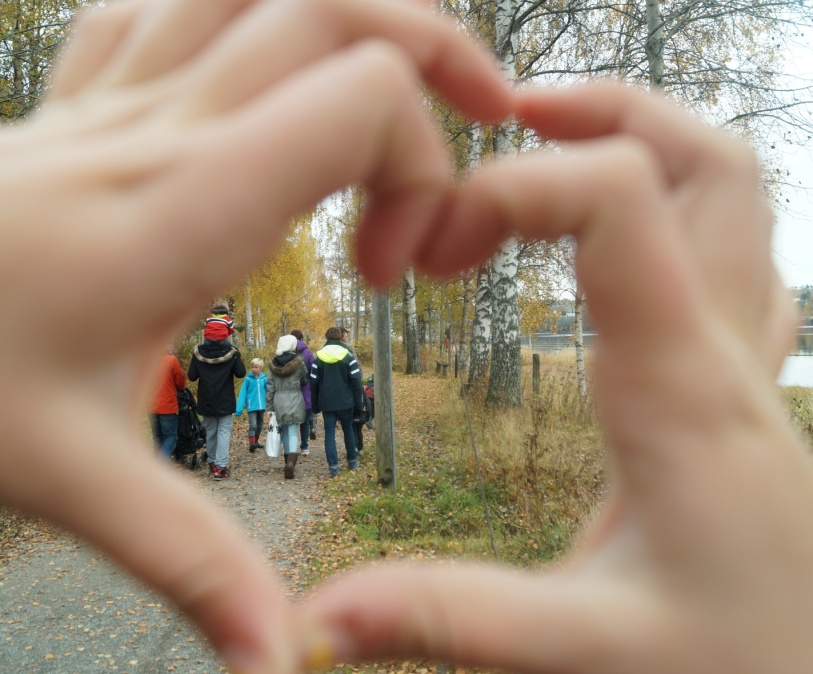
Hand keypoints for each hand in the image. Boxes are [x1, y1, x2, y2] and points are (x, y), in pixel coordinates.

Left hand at [0, 0, 511, 671]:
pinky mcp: (82, 95)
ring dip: (357, 8)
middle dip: (432, 57)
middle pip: (335, 8)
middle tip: (483, 123)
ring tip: (407, 69)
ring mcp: (114, 97)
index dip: (422, 165)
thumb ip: (196, 561)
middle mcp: (157, 129)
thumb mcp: (76, 483)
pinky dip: (247, 9)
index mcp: (180, 214)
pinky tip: (276, 60)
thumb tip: (281, 662)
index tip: (397, 266)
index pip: (356, 98)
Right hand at [303, 84, 810, 673]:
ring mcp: (747, 365)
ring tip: (542, 153)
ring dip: (642, 144)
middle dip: (602, 114)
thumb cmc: (736, 667)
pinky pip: (725, 253)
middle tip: (504, 121)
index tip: (430, 246)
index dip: (511, 184)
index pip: (618, 200)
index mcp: (681, 394)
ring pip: (729, 196)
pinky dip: (663, 208)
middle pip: (707, 164)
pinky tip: (599, 246)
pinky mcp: (739, 388)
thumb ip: (451, 618)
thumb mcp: (586, 651)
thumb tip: (312, 619)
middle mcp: (729, 355)